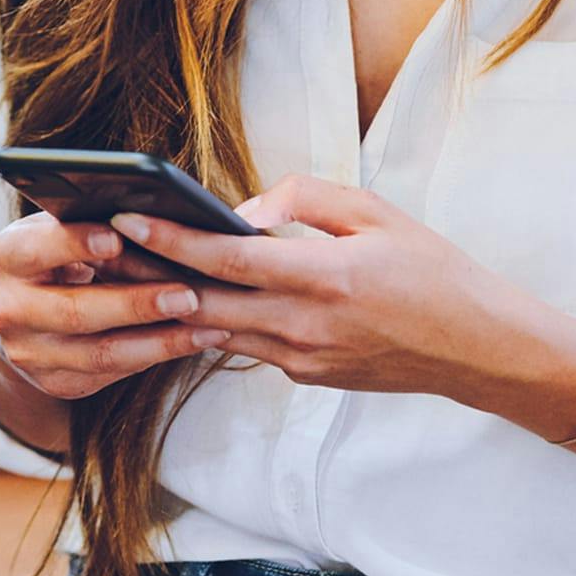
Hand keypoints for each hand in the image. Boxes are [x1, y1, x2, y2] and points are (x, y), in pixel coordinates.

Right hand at [0, 213, 232, 401]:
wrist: (17, 308)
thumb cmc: (53, 250)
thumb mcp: (58, 226)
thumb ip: (89, 220)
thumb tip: (151, 212)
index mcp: (7, 257)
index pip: (40, 248)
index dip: (77, 243)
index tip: (118, 238)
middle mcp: (8, 310)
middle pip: (76, 312)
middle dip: (136, 305)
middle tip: (189, 295)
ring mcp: (29, 355)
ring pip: (100, 354)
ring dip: (160, 342)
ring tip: (209, 326)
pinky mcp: (54, 382)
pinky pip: (111, 373)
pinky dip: (156, 356)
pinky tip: (194, 341)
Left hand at [107, 174, 497, 394]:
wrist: (475, 348)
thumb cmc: (431, 270)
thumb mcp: (376, 212)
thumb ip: (306, 200)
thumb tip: (245, 210)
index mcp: (323, 277)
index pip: (226, 260)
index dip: (170, 239)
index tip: (127, 218)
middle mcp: (304, 326)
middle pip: (204, 302)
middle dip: (148, 275)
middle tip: (101, 248)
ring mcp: (302, 358)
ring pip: (217, 330)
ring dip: (172, 303)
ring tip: (128, 271)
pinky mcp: (305, 375)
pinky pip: (247, 344)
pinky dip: (215, 321)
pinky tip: (189, 298)